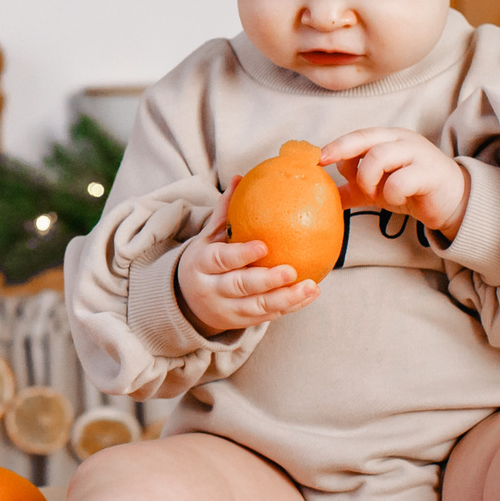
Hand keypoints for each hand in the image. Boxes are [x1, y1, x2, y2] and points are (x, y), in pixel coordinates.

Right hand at [176, 219, 318, 335]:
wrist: (187, 302)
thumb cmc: (205, 261)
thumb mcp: (207, 237)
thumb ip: (225, 211)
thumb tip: (241, 178)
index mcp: (201, 264)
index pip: (221, 260)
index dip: (241, 254)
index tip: (264, 246)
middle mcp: (212, 290)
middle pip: (239, 286)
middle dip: (266, 281)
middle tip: (291, 270)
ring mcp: (227, 310)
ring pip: (258, 307)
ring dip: (286, 299)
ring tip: (312, 287)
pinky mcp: (242, 322)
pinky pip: (268, 316)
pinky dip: (290, 307)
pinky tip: (310, 294)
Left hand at [319, 127, 469, 237]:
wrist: (453, 202)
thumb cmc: (412, 189)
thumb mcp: (378, 187)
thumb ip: (353, 188)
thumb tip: (321, 196)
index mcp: (388, 138)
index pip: (357, 137)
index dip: (336, 147)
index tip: (318, 160)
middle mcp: (401, 140)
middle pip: (365, 138)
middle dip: (342, 150)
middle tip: (325, 164)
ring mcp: (418, 154)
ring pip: (379, 157)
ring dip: (369, 180)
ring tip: (376, 195)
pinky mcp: (430, 173)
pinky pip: (400, 181)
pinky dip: (391, 195)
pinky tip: (398, 200)